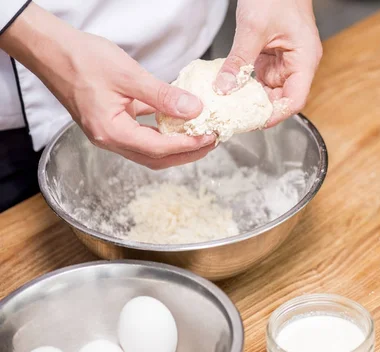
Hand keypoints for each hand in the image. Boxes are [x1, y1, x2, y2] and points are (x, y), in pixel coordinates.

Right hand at [0, 4, 215, 169]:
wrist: (51, 50)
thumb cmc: (81, 59)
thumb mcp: (128, 75)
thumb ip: (162, 95)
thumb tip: (194, 109)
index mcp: (111, 132)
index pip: (158, 148)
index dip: (188, 145)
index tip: (210, 137)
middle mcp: (109, 139)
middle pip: (156, 158)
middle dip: (187, 152)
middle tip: (212, 141)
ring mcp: (109, 133)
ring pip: (150, 149)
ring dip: (177, 145)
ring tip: (201, 135)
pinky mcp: (111, 123)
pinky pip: (142, 135)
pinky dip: (163, 132)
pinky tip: (179, 122)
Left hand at [214, 0, 321, 126]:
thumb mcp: (253, 28)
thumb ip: (239, 61)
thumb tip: (224, 88)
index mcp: (304, 60)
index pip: (295, 99)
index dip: (275, 115)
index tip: (252, 122)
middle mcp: (297, 64)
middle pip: (281, 98)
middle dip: (258, 109)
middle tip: (234, 116)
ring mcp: (284, 61)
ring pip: (268, 90)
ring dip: (250, 98)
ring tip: (228, 106)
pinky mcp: (272, 56)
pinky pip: (259, 77)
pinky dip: (245, 84)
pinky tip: (230, 88)